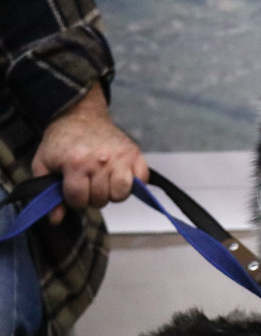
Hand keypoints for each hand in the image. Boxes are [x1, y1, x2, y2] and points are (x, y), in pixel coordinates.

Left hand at [32, 82, 148, 223]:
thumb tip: (56, 219)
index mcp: (76, 163)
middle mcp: (100, 161)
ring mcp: (120, 157)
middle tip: (89, 183)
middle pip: (101, 199)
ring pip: (122, 194)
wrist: (80, 116)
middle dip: (93, 196)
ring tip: (105, 182)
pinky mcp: (135, 153)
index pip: (79, 199)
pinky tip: (121, 177)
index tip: (73, 189)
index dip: (74, 199)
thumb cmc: (61, 141)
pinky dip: (134, 183)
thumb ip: (47, 193)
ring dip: (113, 193)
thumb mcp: (44, 164)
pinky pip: (142, 180)